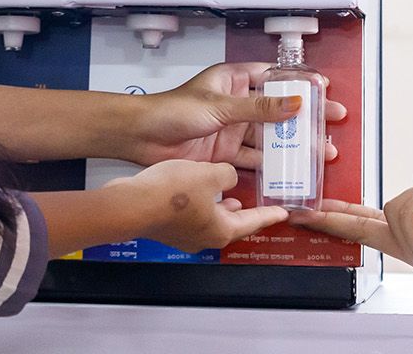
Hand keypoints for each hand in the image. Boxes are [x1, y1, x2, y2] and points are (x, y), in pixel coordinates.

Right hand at [113, 159, 289, 252]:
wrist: (131, 204)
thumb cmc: (170, 195)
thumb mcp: (211, 174)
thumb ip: (227, 174)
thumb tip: (227, 176)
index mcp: (222, 230)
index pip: (254, 223)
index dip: (270, 214)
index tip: (282, 214)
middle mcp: (204, 238)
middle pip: (233, 225)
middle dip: (245, 213)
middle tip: (258, 204)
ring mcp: (184, 235)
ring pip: (211, 220)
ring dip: (222, 207)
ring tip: (231, 195)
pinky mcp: (168, 227)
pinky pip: (192, 215)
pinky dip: (202, 203)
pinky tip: (199, 189)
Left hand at [127, 62, 347, 169]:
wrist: (141, 137)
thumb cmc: (173, 110)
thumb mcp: (220, 106)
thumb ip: (258, 108)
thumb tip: (294, 103)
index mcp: (235, 80)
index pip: (274, 77)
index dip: (299, 82)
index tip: (325, 88)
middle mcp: (237, 103)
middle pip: (278, 109)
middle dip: (306, 117)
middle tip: (334, 122)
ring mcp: (233, 129)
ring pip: (270, 136)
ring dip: (294, 145)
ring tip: (322, 152)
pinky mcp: (226, 153)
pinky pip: (255, 159)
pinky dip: (272, 166)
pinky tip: (292, 172)